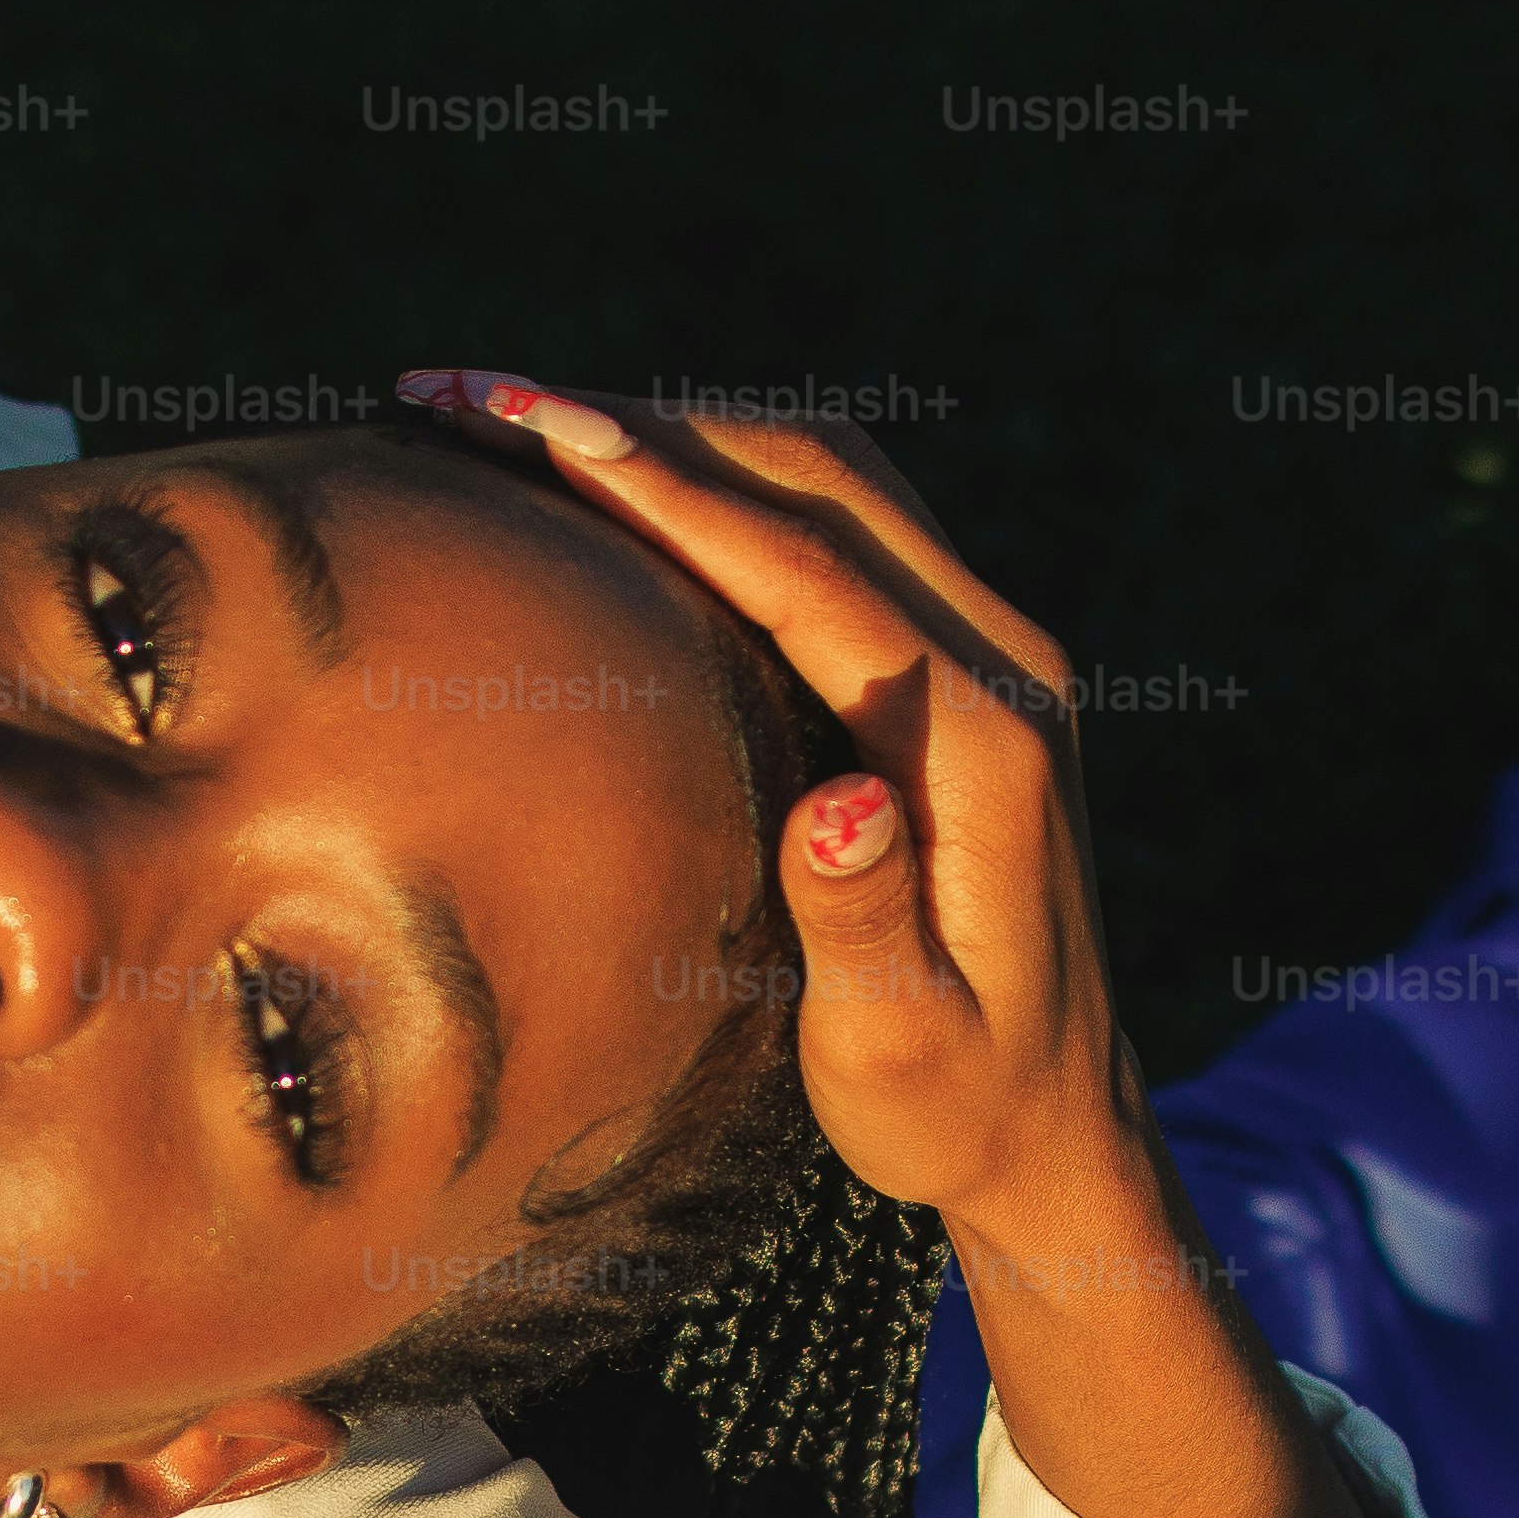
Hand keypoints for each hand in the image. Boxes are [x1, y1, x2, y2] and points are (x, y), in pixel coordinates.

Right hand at [395, 371, 1138, 1237]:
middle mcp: (998, 660)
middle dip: (635, 421)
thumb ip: (866, 922)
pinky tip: (604, 473)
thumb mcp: (901, 1046)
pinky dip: (711, 471)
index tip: (530, 426)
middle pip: (810, 476)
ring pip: (819, 472)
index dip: (663, 488)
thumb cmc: (953, 1106)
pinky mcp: (950, 654)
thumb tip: (837, 804)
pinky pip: (825, 515)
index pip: (802, 567)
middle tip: (463, 394)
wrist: (1055, 1124)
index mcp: (977, 742)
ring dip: (669, 426)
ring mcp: (982, 645)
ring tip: (500, 412)